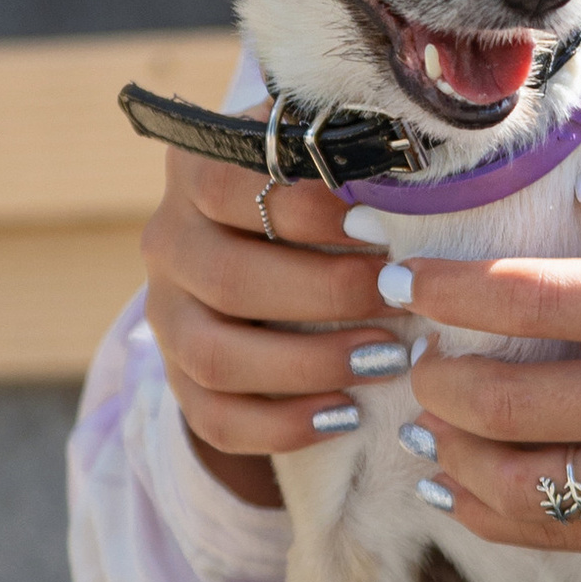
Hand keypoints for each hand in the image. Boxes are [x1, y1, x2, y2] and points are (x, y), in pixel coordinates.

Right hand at [141, 144, 399, 504]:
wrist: (266, 252)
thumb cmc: (318, 196)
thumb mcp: (324, 160)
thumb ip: (350, 155)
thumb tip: (414, 178)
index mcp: (194, 172)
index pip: (225, 186)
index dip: (303, 209)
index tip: (379, 227)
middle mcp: (168, 242)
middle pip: (227, 278)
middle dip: (326, 294)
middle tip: (401, 297)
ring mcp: (166, 316)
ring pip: (215, 356)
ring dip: (309, 364)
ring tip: (386, 360)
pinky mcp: (180, 378)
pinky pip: (215, 418)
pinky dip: (281, 427)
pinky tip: (346, 417)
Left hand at [390, 144, 580, 581]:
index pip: (529, 298)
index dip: (445, 289)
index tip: (406, 278)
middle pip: (495, 398)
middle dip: (430, 368)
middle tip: (412, 343)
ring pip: (507, 480)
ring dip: (446, 442)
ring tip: (432, 408)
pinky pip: (547, 534)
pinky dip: (482, 505)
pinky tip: (457, 473)